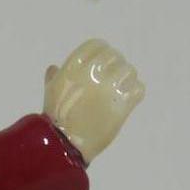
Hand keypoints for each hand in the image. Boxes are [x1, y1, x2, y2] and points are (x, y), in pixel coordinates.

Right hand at [43, 39, 143, 162]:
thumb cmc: (55, 118)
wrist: (66, 144)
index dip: (101, 52)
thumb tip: (54, 69)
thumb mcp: (50, 94)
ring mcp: (110, 88)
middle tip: (111, 80)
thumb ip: (55, 78)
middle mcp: (94, 73)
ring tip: (119, 91)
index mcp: (75, 67)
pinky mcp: (122, 103)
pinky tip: (127, 100)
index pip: (97, 45)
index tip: (101, 63)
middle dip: (114, 66)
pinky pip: (138, 88)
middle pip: (115, 56)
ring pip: (129, 71)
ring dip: (126, 79)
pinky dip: (134, 92)